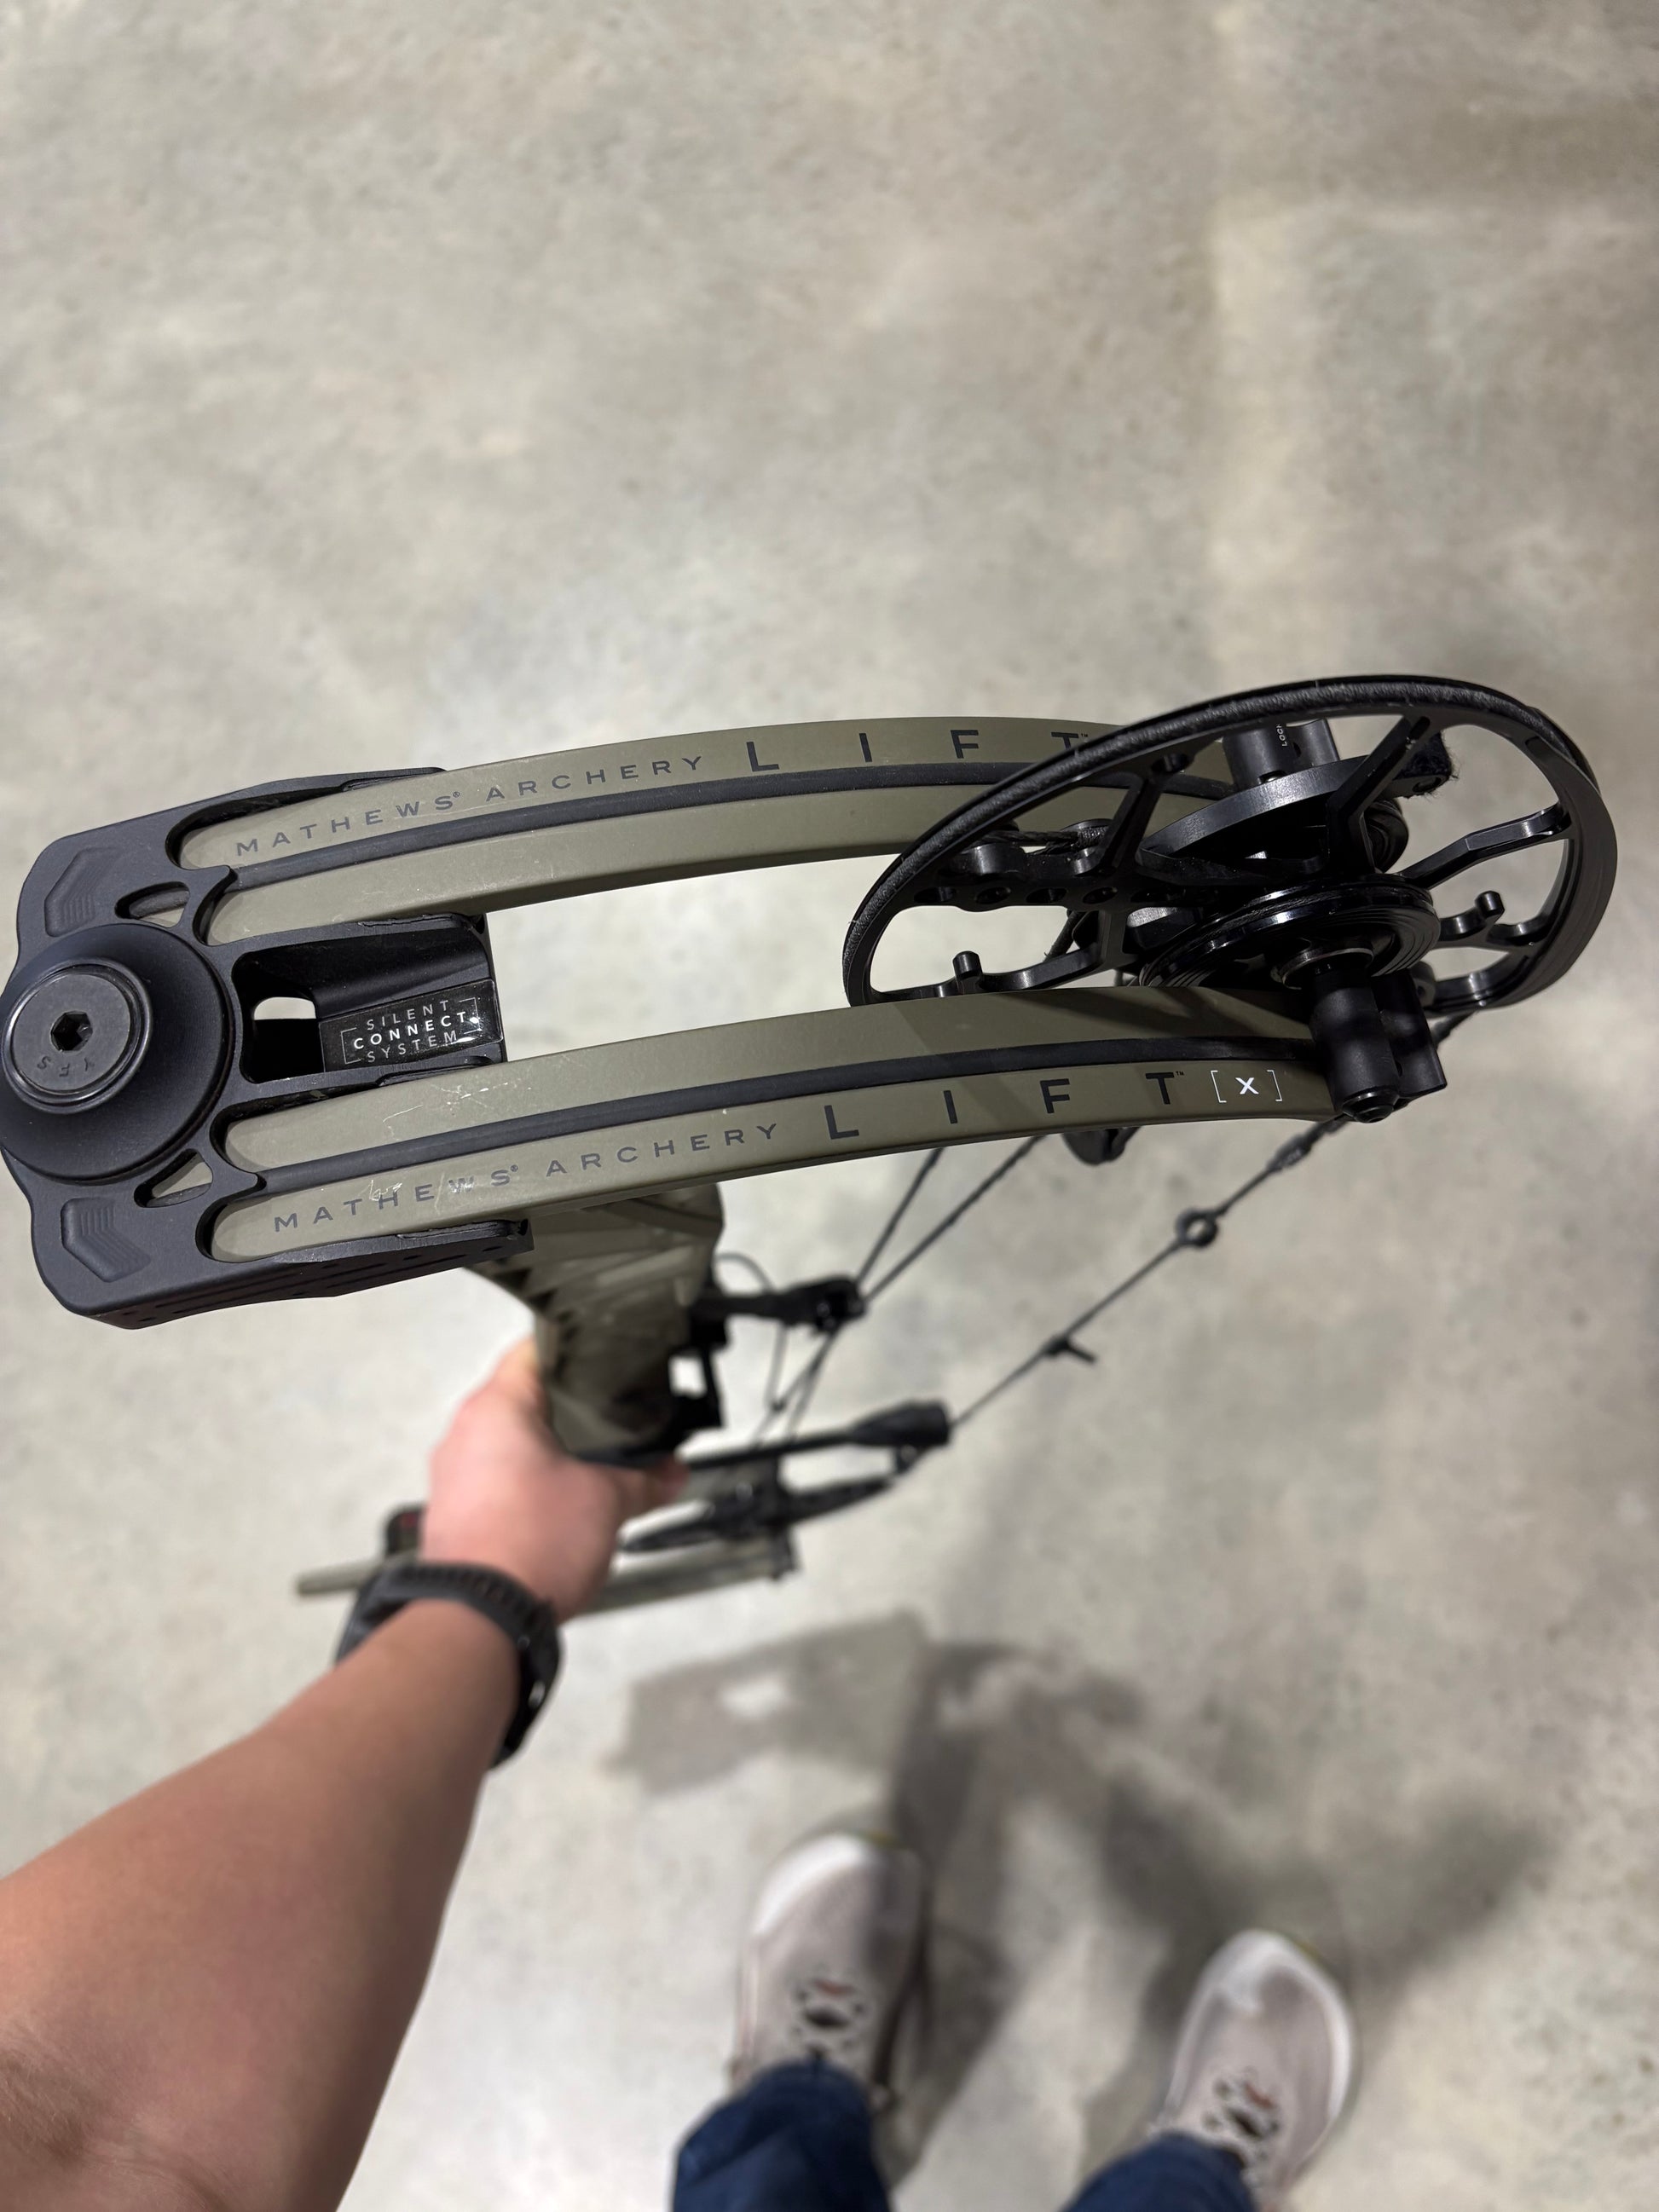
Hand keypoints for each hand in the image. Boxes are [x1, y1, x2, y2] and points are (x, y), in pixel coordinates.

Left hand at [420, 1338, 683, 1618]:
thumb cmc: (529, 1546)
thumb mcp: (607, 1502)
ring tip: (594, 1470)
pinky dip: (527, 1487)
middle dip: (572, 1412)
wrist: (479, 1621)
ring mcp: (453, 1475)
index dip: (579, 1350)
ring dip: (550, 1453)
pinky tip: (561, 1509)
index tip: (610, 1361)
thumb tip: (672, 1472)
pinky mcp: (454, 1513)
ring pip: (510, 1444)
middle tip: (615, 1421)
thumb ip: (645, 1478)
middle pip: (524, 1399)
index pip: (536, 1349)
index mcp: (495, 1408)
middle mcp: (464, 1433)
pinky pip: (495, 1482)